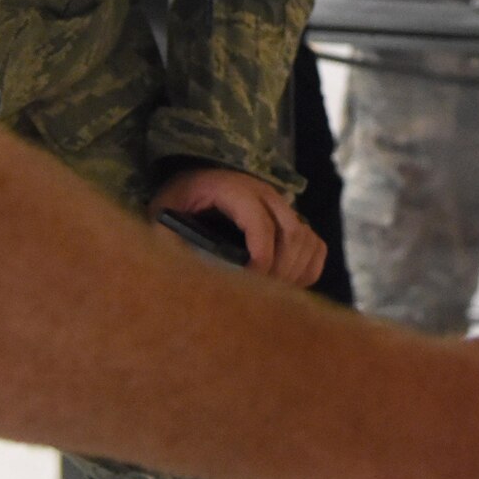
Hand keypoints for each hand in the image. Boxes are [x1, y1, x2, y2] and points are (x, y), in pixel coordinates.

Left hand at [150, 168, 325, 287]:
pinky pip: (315, 246)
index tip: (248, 285)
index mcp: (231, 188)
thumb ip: (169, 239)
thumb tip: (187, 274)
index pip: (260, 224)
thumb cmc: (176, 202)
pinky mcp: (291, 219)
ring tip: (271, 294)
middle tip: (260, 296)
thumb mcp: (163, 215)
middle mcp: (263, 193)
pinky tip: (286, 285)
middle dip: (279, 272)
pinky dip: (307, 269)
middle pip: (292, 235)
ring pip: (307, 240)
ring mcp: (281, 205)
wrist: (192, 182)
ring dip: (295, 272)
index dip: (260, 259)